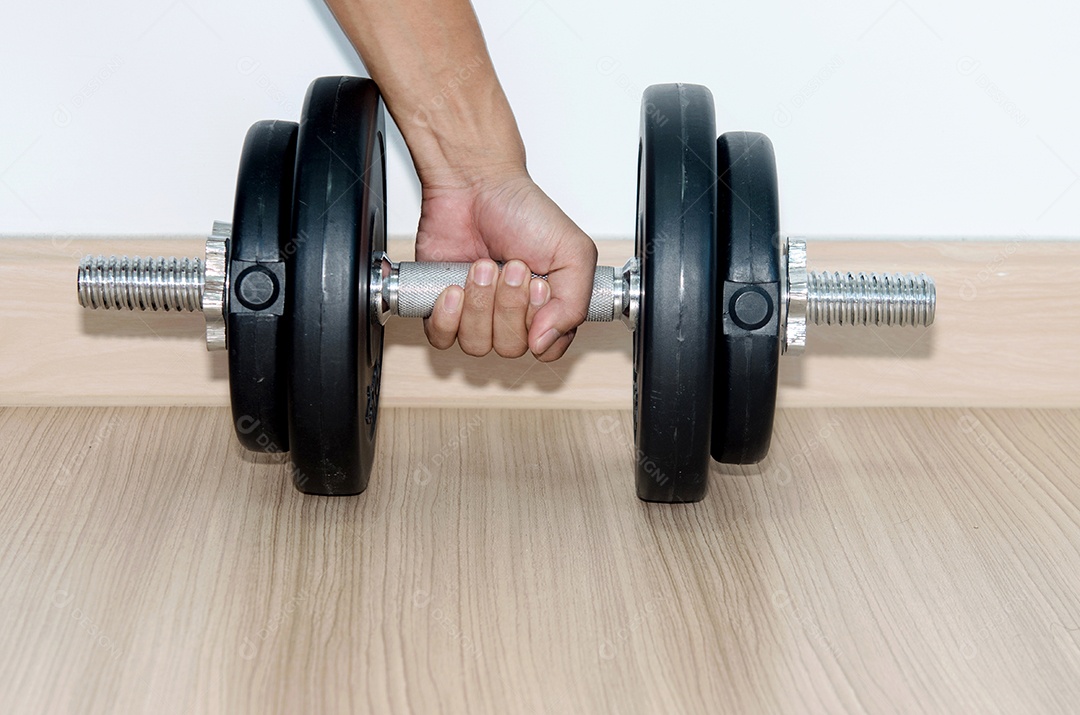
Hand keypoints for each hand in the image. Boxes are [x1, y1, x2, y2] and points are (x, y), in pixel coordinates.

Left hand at [416, 168, 596, 361]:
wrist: (474, 184)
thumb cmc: (523, 211)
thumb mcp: (571, 251)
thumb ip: (574, 303)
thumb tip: (545, 343)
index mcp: (549, 309)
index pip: (548, 348)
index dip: (540, 323)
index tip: (538, 285)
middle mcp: (513, 316)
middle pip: (511, 347)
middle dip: (507, 305)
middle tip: (510, 266)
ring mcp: (477, 314)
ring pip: (477, 344)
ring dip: (479, 304)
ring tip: (482, 266)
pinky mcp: (444, 309)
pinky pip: (443, 338)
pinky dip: (447, 316)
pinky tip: (454, 288)